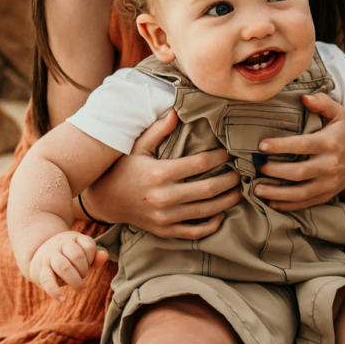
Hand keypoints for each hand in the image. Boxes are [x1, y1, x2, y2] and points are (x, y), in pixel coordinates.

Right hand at [29, 231, 107, 301]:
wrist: (37, 255)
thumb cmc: (66, 256)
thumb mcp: (80, 253)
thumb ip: (93, 257)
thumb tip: (105, 256)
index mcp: (73, 238)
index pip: (88, 246)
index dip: (92, 258)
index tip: (88, 264)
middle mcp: (60, 244)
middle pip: (76, 256)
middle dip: (84, 270)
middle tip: (84, 276)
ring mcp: (49, 256)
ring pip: (64, 267)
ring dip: (75, 281)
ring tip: (82, 290)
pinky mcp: (40, 270)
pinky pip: (47, 280)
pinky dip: (55, 291)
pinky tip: (62, 299)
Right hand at [81, 110, 241, 238]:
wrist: (104, 200)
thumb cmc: (123, 168)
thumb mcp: (138, 146)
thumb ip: (159, 130)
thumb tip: (177, 111)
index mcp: (159, 174)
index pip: (199, 164)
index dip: (219, 157)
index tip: (229, 153)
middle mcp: (164, 198)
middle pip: (208, 190)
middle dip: (229, 181)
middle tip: (240, 173)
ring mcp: (165, 217)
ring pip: (206, 211)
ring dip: (227, 201)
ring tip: (238, 191)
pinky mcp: (164, 231)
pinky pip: (194, 232)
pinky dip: (211, 225)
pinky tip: (221, 214)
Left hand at [253, 93, 344, 211]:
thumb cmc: (342, 134)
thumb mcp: (337, 115)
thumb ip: (322, 103)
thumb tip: (304, 97)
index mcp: (329, 143)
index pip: (303, 145)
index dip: (281, 146)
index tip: (262, 145)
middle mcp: (330, 165)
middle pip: (299, 172)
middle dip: (275, 171)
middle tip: (257, 166)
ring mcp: (329, 184)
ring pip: (301, 193)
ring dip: (277, 194)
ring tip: (257, 189)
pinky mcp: (326, 196)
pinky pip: (305, 204)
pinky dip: (287, 206)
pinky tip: (271, 202)